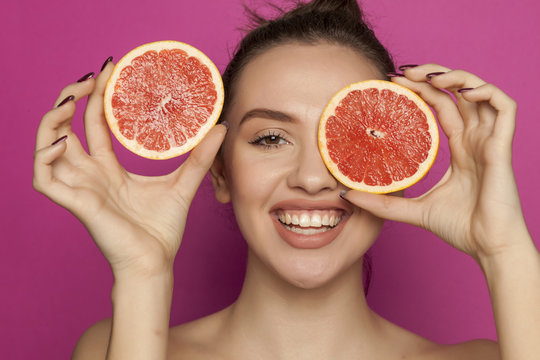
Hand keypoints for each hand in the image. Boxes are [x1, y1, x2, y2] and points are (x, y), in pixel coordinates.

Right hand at [33, 61, 226, 276]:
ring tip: (71, 101)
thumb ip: (199, 157)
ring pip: (47, 147)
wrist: (155, 262)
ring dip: (52, 121)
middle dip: (72, 98)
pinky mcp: (75, 203)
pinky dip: (45, 156)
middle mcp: (90, 174)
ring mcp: (79, 187)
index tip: (109, 69)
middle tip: (90, 77)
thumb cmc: (162, 229)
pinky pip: (44, 177)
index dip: (97, 97)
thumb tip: (221, 128)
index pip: (94, 125)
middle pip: (67, 128)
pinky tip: (63, 141)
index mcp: (109, 169)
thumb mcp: (183, 184)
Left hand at [342, 64, 529, 259]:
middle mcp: (475, 139)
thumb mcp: (412, 210)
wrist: (488, 248)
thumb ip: (382, 202)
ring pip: (480, 93)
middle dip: (431, 77)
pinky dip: (486, 92)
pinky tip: (463, 92)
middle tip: (403, 73)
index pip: (440, 107)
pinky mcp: (502, 147)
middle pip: (456, 94)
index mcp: (459, 148)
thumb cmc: (460, 228)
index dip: (420, 90)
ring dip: (456, 78)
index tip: (393, 82)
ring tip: (429, 77)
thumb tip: (345, 195)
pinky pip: (505, 108)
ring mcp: (489, 141)